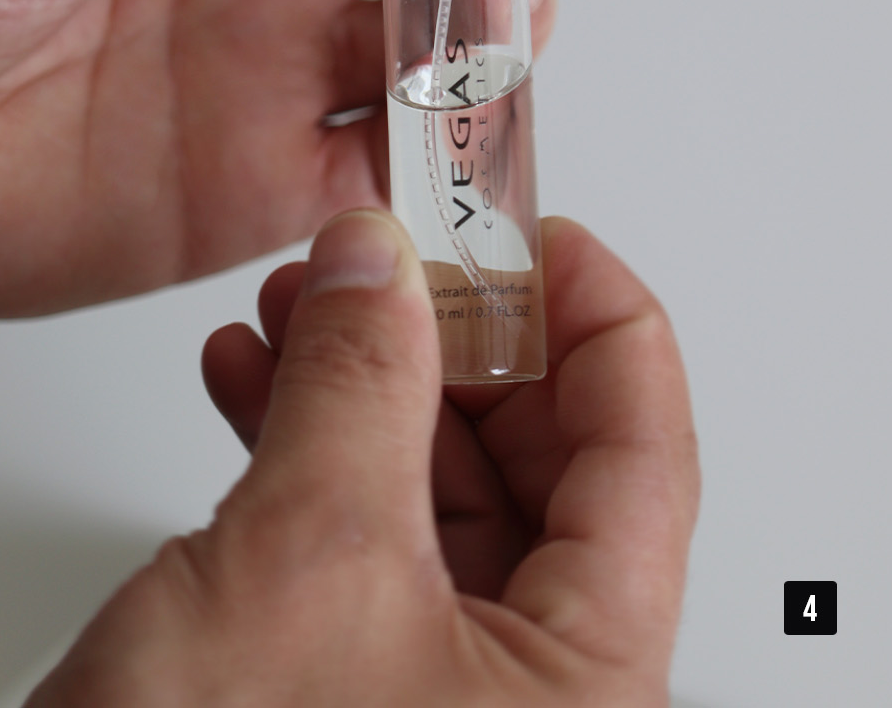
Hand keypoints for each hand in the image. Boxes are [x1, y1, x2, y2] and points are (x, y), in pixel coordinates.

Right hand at [27, 210, 698, 706]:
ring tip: (308, 297)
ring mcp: (423, 675)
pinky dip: (299, 431)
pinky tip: (249, 374)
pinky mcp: (336, 670)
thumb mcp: (309, 561)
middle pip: (535, 451)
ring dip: (363, 372)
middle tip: (401, 255)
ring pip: (427, 476)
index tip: (534, 229)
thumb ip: (360, 385)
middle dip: (452, 334)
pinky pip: (347, 518)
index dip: (595, 312)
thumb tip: (385, 263)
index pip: (642, 442)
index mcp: (586, 676)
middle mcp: (523, 682)